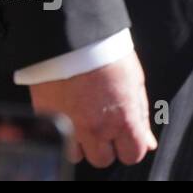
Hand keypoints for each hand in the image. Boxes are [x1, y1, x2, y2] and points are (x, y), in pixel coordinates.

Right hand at [28, 50, 156, 167]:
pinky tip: (65, 108)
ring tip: (79, 117)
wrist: (69, 32)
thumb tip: (148, 142)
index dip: (129, 144)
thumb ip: (140, 115)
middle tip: (100, 123)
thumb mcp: (134, 81)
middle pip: (102, 159)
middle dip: (103, 145)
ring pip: (75, 154)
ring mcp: (68, 123)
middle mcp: (96, 127)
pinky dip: (60, 127)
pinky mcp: (45, 113)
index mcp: (122, 119)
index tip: (124, 132)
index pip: (132, 155)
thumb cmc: (105, 51)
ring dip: (79, 141)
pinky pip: (54, 135)